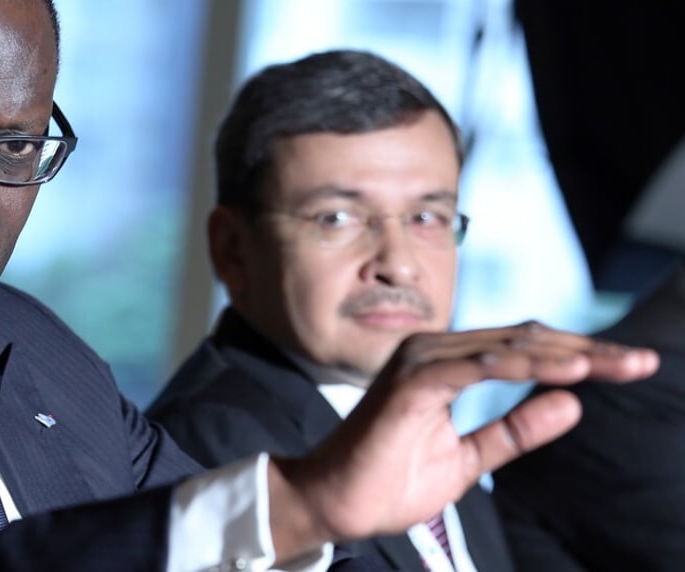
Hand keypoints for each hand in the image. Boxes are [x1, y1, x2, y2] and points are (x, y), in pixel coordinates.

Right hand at [266, 322, 658, 560]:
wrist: (336, 502)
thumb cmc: (390, 478)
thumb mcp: (470, 458)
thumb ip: (515, 430)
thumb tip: (572, 403)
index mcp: (448, 364)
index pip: (526, 349)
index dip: (582, 356)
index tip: (632, 367)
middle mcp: (434, 351)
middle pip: (526, 339)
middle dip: (588, 350)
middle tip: (642, 362)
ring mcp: (420, 363)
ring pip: (507, 346)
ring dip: (564, 354)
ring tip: (614, 364)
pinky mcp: (411, 384)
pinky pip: (475, 368)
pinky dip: (520, 367)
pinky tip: (561, 372)